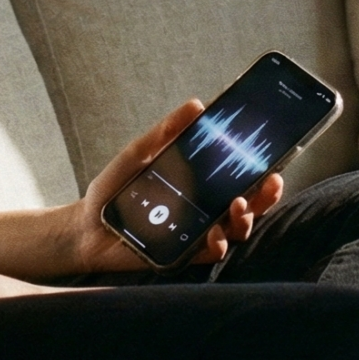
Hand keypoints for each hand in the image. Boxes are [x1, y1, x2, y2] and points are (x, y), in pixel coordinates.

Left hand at [66, 100, 284, 273]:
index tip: (274, 158)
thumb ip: (166, 132)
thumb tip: (197, 104)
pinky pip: (210, 253)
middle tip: (270, 182)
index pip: (239, 177)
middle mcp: (204, 210)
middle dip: (266, 195)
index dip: (262, 169)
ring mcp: (196, 234)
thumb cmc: (114, 189)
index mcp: (199, 185)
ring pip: (236, 230)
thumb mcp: (139, 153)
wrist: (85, 225)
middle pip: (249, 204)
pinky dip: (217, 244)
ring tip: (239, 205)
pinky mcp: (183, 255)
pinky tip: (214, 235)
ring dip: (246, 218)